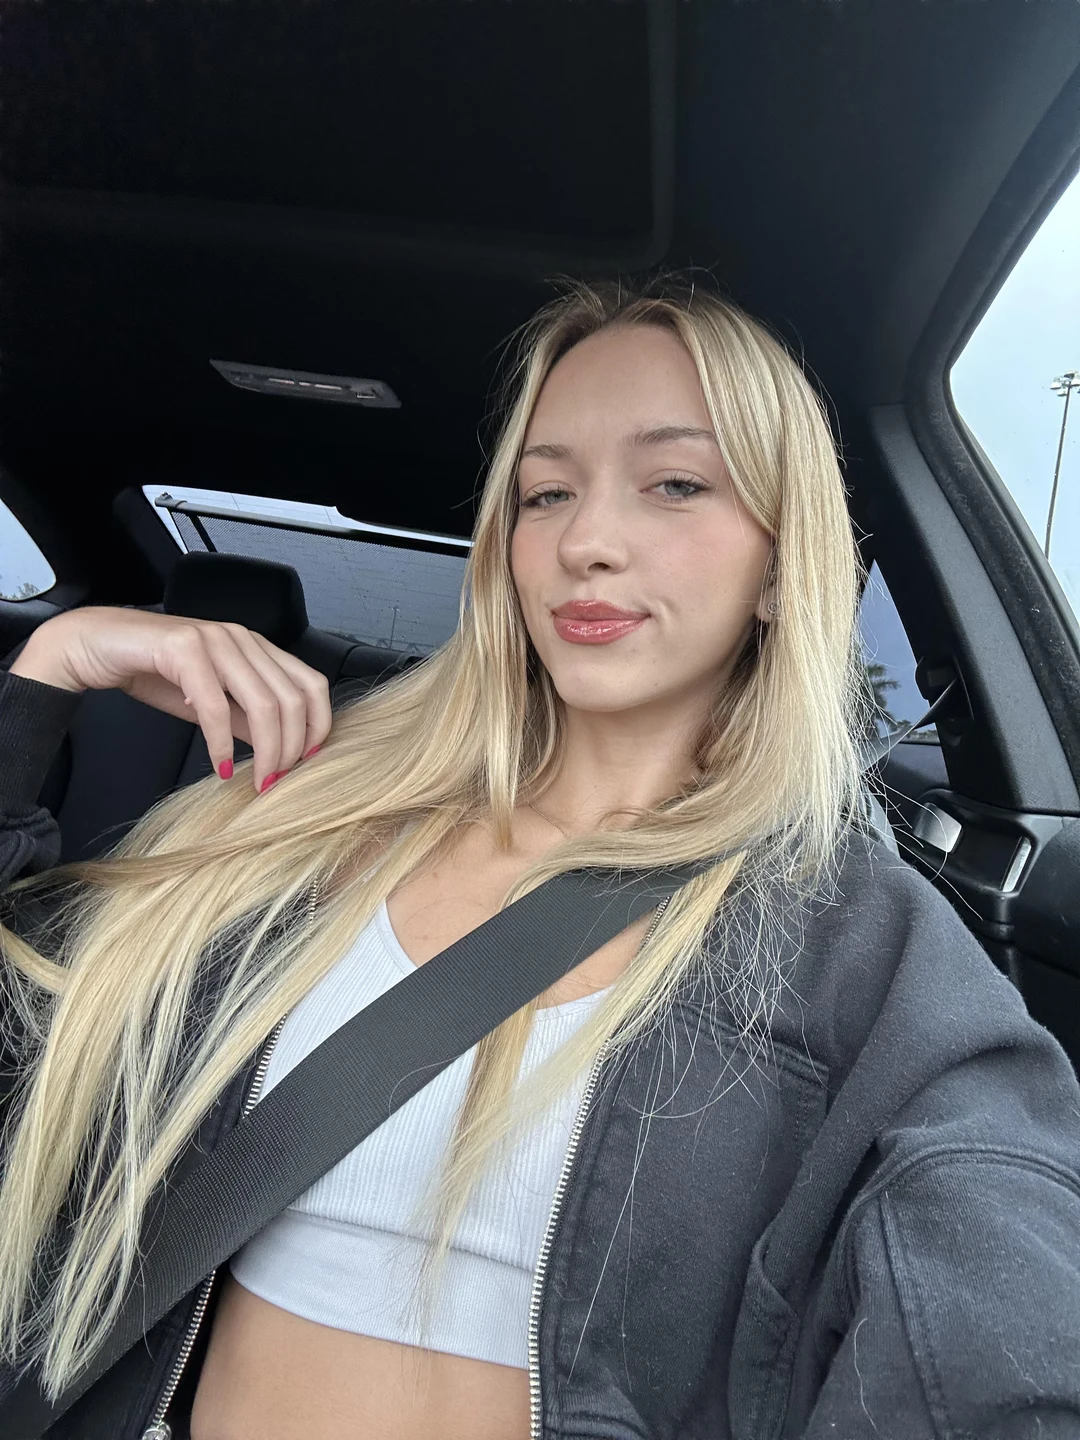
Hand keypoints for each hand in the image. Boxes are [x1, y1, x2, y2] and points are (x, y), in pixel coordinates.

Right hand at [9, 607, 332, 792]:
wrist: (96, 646)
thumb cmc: (154, 672)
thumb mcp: (212, 703)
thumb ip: (247, 719)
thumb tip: (281, 748)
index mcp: (256, 646)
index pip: (311, 684)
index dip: (318, 725)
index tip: (308, 762)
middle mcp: (242, 638)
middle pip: (292, 699)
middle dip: (291, 748)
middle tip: (275, 781)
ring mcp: (215, 639)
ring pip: (262, 702)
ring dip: (265, 750)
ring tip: (258, 780)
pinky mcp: (183, 648)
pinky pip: (214, 705)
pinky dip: (221, 741)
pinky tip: (219, 764)